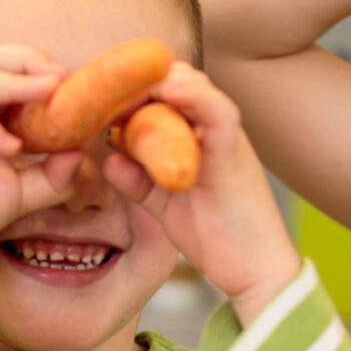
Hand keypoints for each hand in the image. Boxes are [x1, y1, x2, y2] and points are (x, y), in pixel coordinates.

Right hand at [0, 47, 81, 279]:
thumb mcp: (21, 192)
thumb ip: (52, 174)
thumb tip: (80, 151)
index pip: (6, 71)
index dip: (38, 71)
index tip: (73, 85)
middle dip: (29, 63)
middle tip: (62, 78)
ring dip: (17, 86)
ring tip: (50, 93)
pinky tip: (12, 147)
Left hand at [100, 66, 300, 324]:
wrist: (256, 272)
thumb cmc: (216, 237)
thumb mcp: (166, 205)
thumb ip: (138, 182)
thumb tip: (109, 161)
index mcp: (197, 136)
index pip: (163, 92)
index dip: (130, 88)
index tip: (94, 95)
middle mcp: (212, 129)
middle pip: (175, 78)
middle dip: (135, 81)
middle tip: (99, 94)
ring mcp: (225, 138)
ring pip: (194, 85)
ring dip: (157, 81)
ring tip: (124, 88)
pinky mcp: (234, 155)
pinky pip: (218, 113)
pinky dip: (194, 96)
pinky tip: (166, 90)